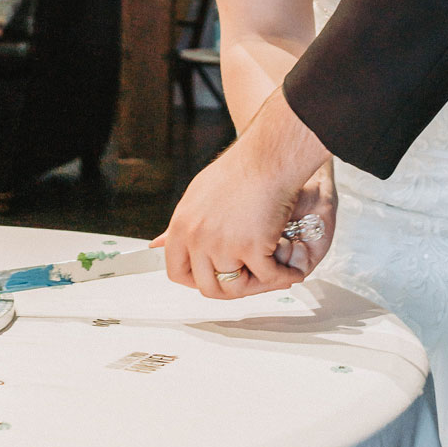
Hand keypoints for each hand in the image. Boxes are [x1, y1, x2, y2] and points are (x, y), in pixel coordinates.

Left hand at [155, 88, 330, 297]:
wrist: (267, 158)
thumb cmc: (239, 171)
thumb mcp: (197, 195)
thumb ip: (181, 225)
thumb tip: (156, 245)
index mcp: (182, 227)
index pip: (177, 272)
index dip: (196, 280)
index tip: (214, 276)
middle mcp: (198, 239)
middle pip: (208, 287)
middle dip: (230, 287)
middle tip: (248, 278)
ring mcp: (224, 246)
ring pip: (237, 288)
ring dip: (256, 286)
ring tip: (271, 275)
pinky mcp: (252, 248)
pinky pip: (268, 277)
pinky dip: (283, 278)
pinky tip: (291, 274)